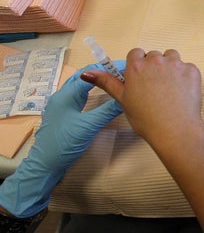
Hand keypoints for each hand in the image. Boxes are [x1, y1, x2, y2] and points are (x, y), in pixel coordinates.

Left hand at [0, 65, 122, 217]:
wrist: (45, 165)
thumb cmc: (64, 144)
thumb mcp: (89, 126)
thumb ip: (108, 110)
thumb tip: (127, 97)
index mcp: (66, 95)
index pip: (90, 74)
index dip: (109, 69)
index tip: (127, 69)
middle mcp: (62, 95)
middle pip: (84, 76)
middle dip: (103, 71)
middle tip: (123, 72)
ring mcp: (62, 104)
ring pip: (81, 84)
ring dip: (98, 79)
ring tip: (116, 79)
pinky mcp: (64, 112)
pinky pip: (80, 94)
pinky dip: (93, 89)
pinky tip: (103, 92)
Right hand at [82, 49, 203, 150]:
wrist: (174, 128)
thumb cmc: (145, 117)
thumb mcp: (122, 99)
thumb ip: (106, 82)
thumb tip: (86, 73)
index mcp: (136, 66)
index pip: (135, 53)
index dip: (137, 64)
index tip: (139, 77)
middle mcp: (156, 60)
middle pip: (154, 56)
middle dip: (153, 67)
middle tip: (153, 87)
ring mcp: (176, 64)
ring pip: (171, 57)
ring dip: (169, 67)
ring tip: (168, 88)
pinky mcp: (192, 70)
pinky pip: (186, 67)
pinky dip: (184, 76)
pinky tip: (181, 92)